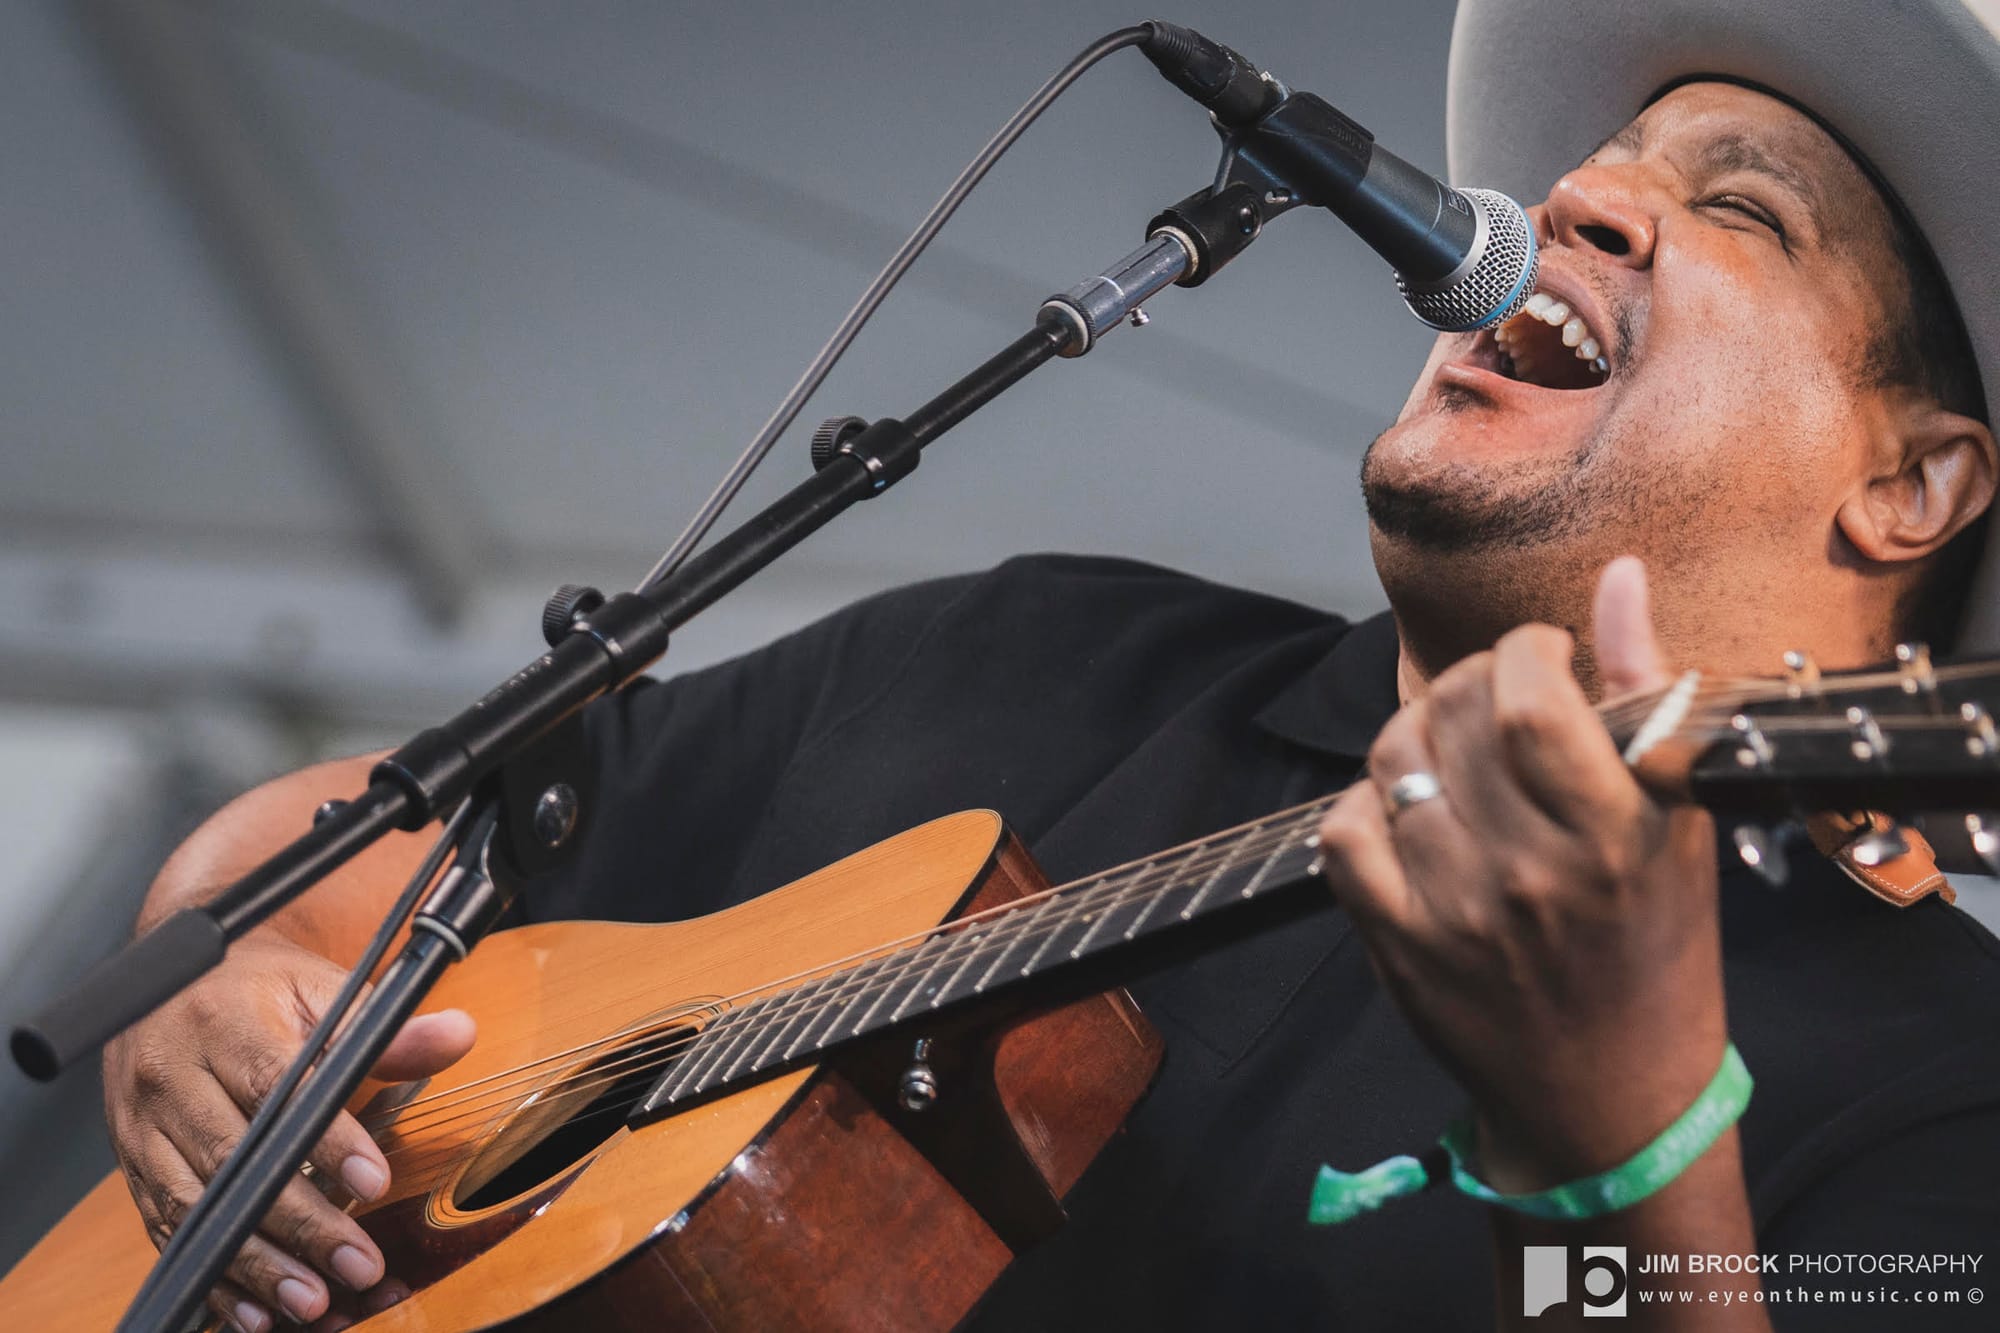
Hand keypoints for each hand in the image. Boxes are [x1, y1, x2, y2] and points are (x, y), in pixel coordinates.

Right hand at [104, 931, 474, 1331]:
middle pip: (235, 1161)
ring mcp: (145, 1125)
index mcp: (225, 1025)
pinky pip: (168, 1228)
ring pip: (196, 1206)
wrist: (167, 976)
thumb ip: (385, 1027)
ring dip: (255, 1263)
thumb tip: (457, 1036)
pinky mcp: (133, 1163)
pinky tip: (256, 1309)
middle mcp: (173, 1077)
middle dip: (300, 1223)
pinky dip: (213, 1274)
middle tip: (359, 1265)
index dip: (327, 1140)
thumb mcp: (320, 987)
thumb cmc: (255, 985)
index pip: (277, 1087)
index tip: (375, 1183)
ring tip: (313, 1301)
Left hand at [1315, 557, 1728, 1188]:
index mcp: (1615, 839)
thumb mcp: (1679, 823)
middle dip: (1473, 677)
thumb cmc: (1656, 948)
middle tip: (1497, 696)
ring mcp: (1454, 913)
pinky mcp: (1397, 946)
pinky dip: (1365, 802)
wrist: (1612, 1098)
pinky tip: (1406, 808)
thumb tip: (1618, 576)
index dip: (1522, 650)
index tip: (1540, 657)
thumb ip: (1646, 694)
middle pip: (1455, 714)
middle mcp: (1530, 876)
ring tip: (1455, 749)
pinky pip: (1343, 832)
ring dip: (1418, 730)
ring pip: (1393, 759)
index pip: (1529, 702)